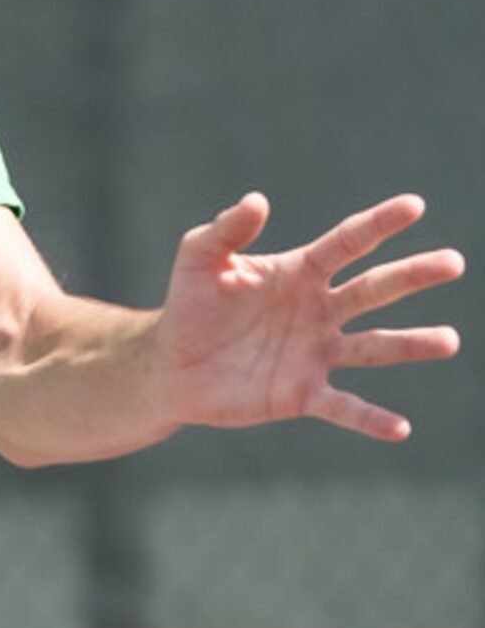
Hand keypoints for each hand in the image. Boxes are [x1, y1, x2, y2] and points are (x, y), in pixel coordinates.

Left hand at [155, 192, 463, 441]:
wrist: (173, 364)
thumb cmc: (190, 304)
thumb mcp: (199, 258)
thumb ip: (226, 229)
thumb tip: (257, 200)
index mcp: (299, 273)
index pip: (346, 243)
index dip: (378, 223)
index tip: (415, 204)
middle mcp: (319, 311)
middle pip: (373, 289)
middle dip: (412, 274)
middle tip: (453, 261)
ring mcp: (316, 353)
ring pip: (373, 346)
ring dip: (410, 344)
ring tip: (449, 340)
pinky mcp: (303, 394)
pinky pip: (344, 407)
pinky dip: (371, 417)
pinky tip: (400, 428)